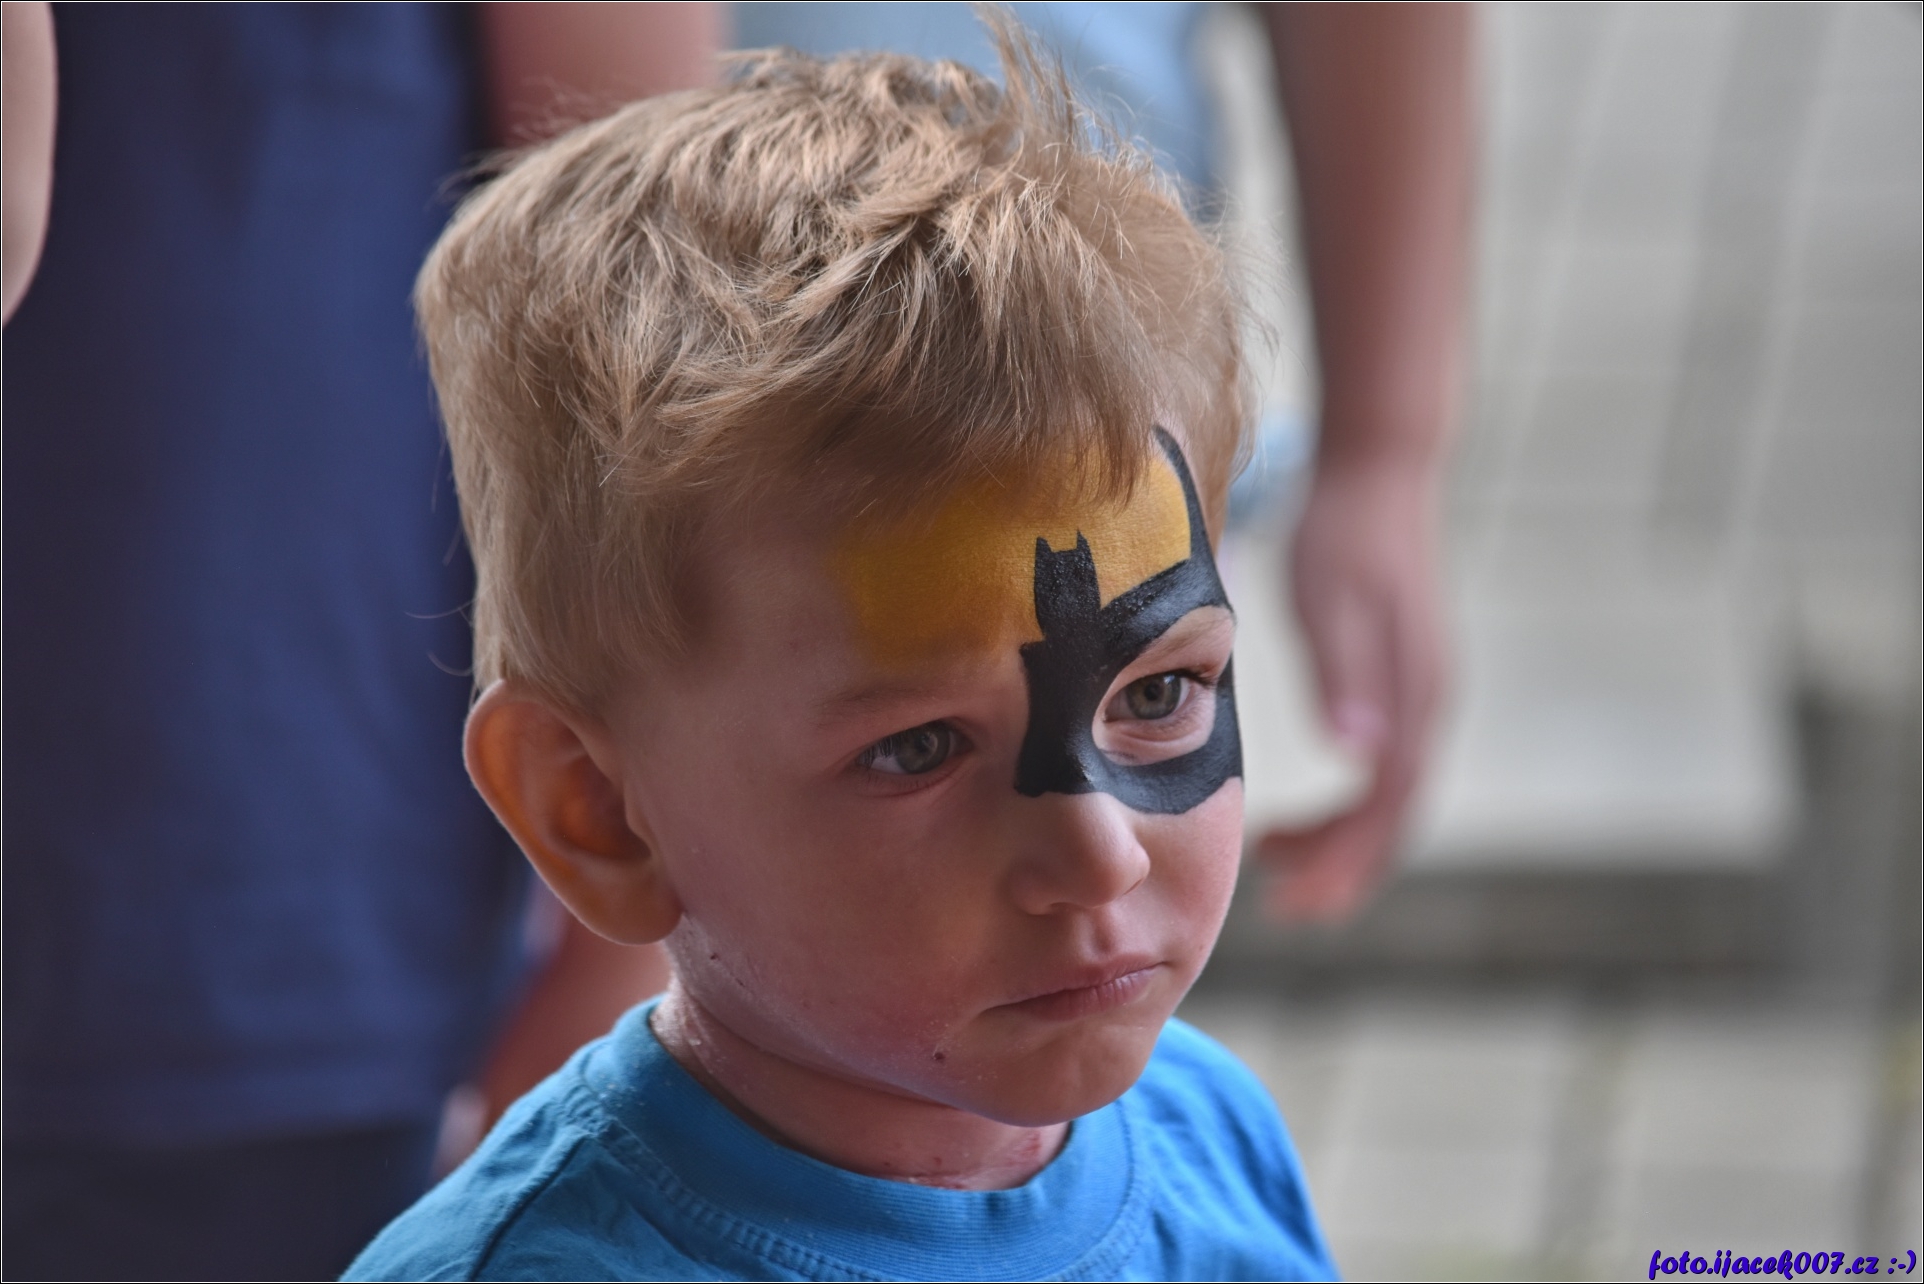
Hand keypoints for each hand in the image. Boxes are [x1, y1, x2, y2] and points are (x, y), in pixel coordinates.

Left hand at [1255, 457, 1444, 920]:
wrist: (1379, 473)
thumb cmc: (1343, 533)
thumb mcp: (1330, 599)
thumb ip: (1344, 675)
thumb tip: (1359, 754)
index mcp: (1410, 695)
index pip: (1387, 803)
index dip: (1344, 857)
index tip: (1293, 894)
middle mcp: (1424, 704)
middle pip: (1394, 814)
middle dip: (1343, 870)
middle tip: (1285, 908)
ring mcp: (1417, 695)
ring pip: (1389, 798)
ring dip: (1343, 846)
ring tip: (1282, 870)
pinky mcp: (1400, 684)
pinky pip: (1382, 772)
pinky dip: (1347, 809)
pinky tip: (1303, 816)